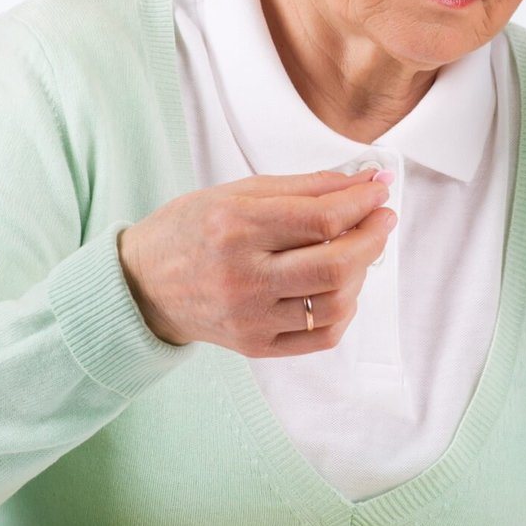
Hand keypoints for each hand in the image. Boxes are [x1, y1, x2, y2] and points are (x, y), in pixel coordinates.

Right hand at [116, 169, 395, 356]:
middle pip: (336, 265)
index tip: (379, 193)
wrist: (144, 284)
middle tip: (381, 220)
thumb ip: (307, 187)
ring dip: (362, 273)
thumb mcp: (240, 193)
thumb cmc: (193, 229)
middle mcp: (243, 276)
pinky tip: (338, 287)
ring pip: (336, 303)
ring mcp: (250, 317)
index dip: (362, 204)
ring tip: (356, 252)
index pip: (322, 220)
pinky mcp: (256, 345)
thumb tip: (366, 180)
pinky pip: (322, 336)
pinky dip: (344, 310)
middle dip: (373, 239)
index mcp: (236, 227)